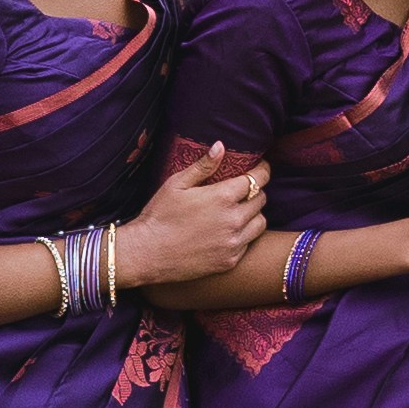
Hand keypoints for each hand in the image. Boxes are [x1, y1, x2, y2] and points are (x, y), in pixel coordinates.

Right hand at [125, 140, 272, 280]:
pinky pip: (249, 243)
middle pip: (261, 199)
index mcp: (222, 197)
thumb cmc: (158, 216)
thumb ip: (203, 165)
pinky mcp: (229, 261)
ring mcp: (233, 243)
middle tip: (244, 190)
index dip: (262, 170)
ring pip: (260, 223)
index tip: (260, 168)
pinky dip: (244, 235)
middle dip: (256, 191)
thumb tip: (221, 146)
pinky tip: (229, 231)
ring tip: (239, 211)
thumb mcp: (176, 184)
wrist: (146, 254)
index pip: (257, 179)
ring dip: (254, 214)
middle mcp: (233, 220)